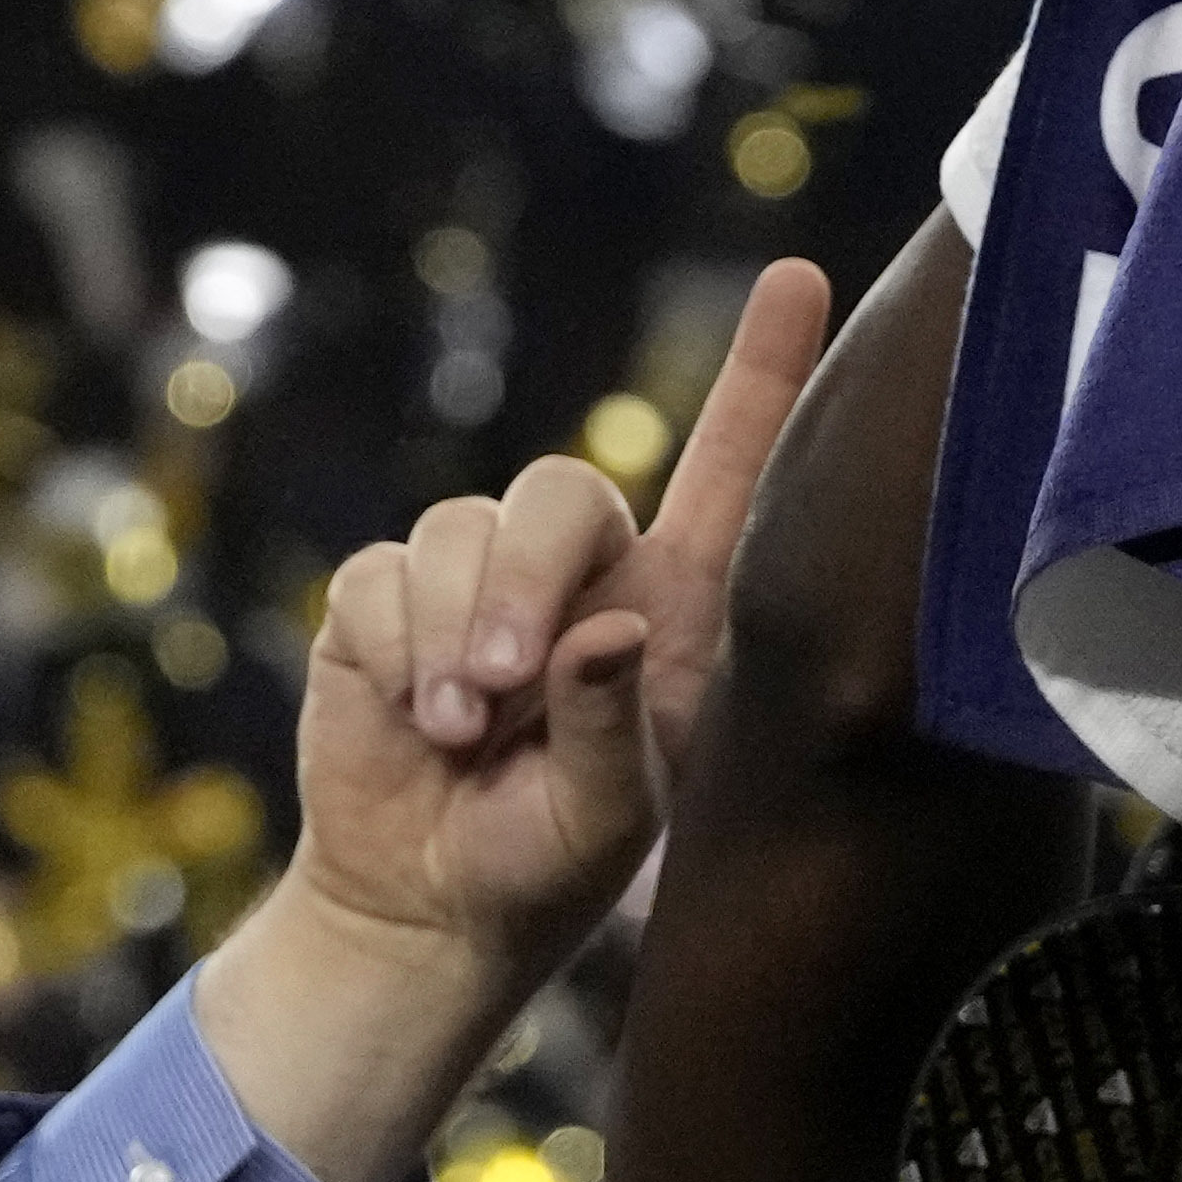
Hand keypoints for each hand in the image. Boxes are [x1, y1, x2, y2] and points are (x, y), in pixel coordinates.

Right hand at [294, 257, 833, 1009]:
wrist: (427, 903)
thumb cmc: (550, 859)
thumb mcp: (608, 815)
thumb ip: (611, 727)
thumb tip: (599, 632)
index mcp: (673, 607)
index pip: (724, 469)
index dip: (762, 373)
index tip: (800, 278)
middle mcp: (584, 571)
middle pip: (561, 491)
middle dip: (525, 581)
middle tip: (506, 684)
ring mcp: (479, 577)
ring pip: (462, 530)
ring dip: (453, 635)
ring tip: (459, 730)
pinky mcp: (386, 600)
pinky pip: (381, 576)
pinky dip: (393, 649)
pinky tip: (411, 717)